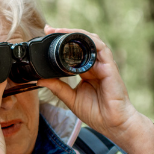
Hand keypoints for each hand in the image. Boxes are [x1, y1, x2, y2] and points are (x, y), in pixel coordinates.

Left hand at [36, 26, 144, 145]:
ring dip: (75, 33)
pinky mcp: (110, 67)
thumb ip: (57, 87)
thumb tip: (39, 79)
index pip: (73, 52)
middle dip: (66, 33)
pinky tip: (78, 38)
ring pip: (91, 41)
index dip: (61, 43)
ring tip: (59, 30)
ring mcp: (103, 65)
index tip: (47, 36)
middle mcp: (95, 65)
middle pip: (81, 42)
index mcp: (86, 71)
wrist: (113, 124)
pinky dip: (90, 41)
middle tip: (49, 29)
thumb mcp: (71, 98)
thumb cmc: (96, 113)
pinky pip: (101, 48)